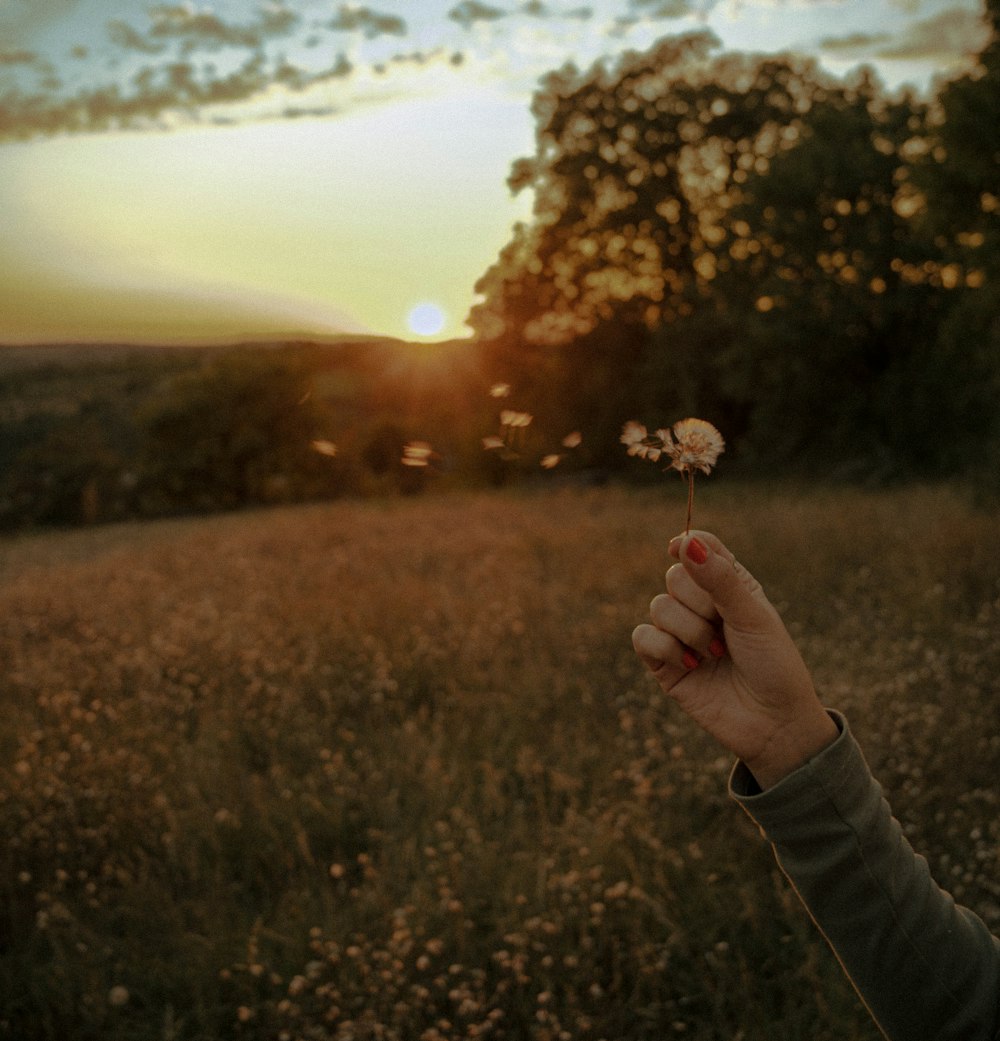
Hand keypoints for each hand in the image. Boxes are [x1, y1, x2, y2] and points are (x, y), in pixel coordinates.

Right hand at [632, 531, 837, 788]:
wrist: (774, 724)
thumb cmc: (773, 666)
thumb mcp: (752, 617)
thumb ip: (719, 580)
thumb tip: (686, 541)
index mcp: (729, 586)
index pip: (700, 547)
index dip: (690, 544)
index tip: (681, 547)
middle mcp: (701, 606)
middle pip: (674, 576)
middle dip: (698, 602)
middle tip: (723, 629)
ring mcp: (680, 634)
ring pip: (658, 606)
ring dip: (689, 631)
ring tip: (715, 654)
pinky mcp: (662, 663)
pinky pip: (642, 636)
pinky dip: (665, 648)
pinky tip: (690, 665)